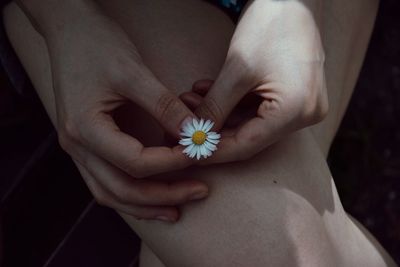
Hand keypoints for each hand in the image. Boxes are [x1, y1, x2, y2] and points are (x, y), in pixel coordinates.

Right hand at [34, 1, 206, 220]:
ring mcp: (79, 148)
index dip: (172, 162)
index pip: (135, 162)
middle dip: (163, 196)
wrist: (68, 30)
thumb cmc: (96, 44)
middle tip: (199, 192)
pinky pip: (107, 180)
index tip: (201, 153)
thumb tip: (196, 133)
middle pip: (121, 188)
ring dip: (145, 205)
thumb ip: (164, 106)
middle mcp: (77, 146)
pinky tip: (153, 193)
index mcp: (85, 128)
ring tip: (176, 209)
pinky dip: (131, 192)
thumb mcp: (133, 72)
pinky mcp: (87, 144)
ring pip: (111, 192)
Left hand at [191, 1, 327, 162]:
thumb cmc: (270, 25)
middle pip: (249, 136)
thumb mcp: (238, 69)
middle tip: (183, 125)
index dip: (214, 150)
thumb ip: (215, 107)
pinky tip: (208, 93)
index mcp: (296, 111)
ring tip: (191, 101)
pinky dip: (232, 103)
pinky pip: (259, 108)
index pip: (247, 145)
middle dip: (213, 129)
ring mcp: (301, 105)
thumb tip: (194, 134)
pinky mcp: (293, 94)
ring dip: (219, 114)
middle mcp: (305, 114)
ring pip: (251, 122)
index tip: (187, 150)